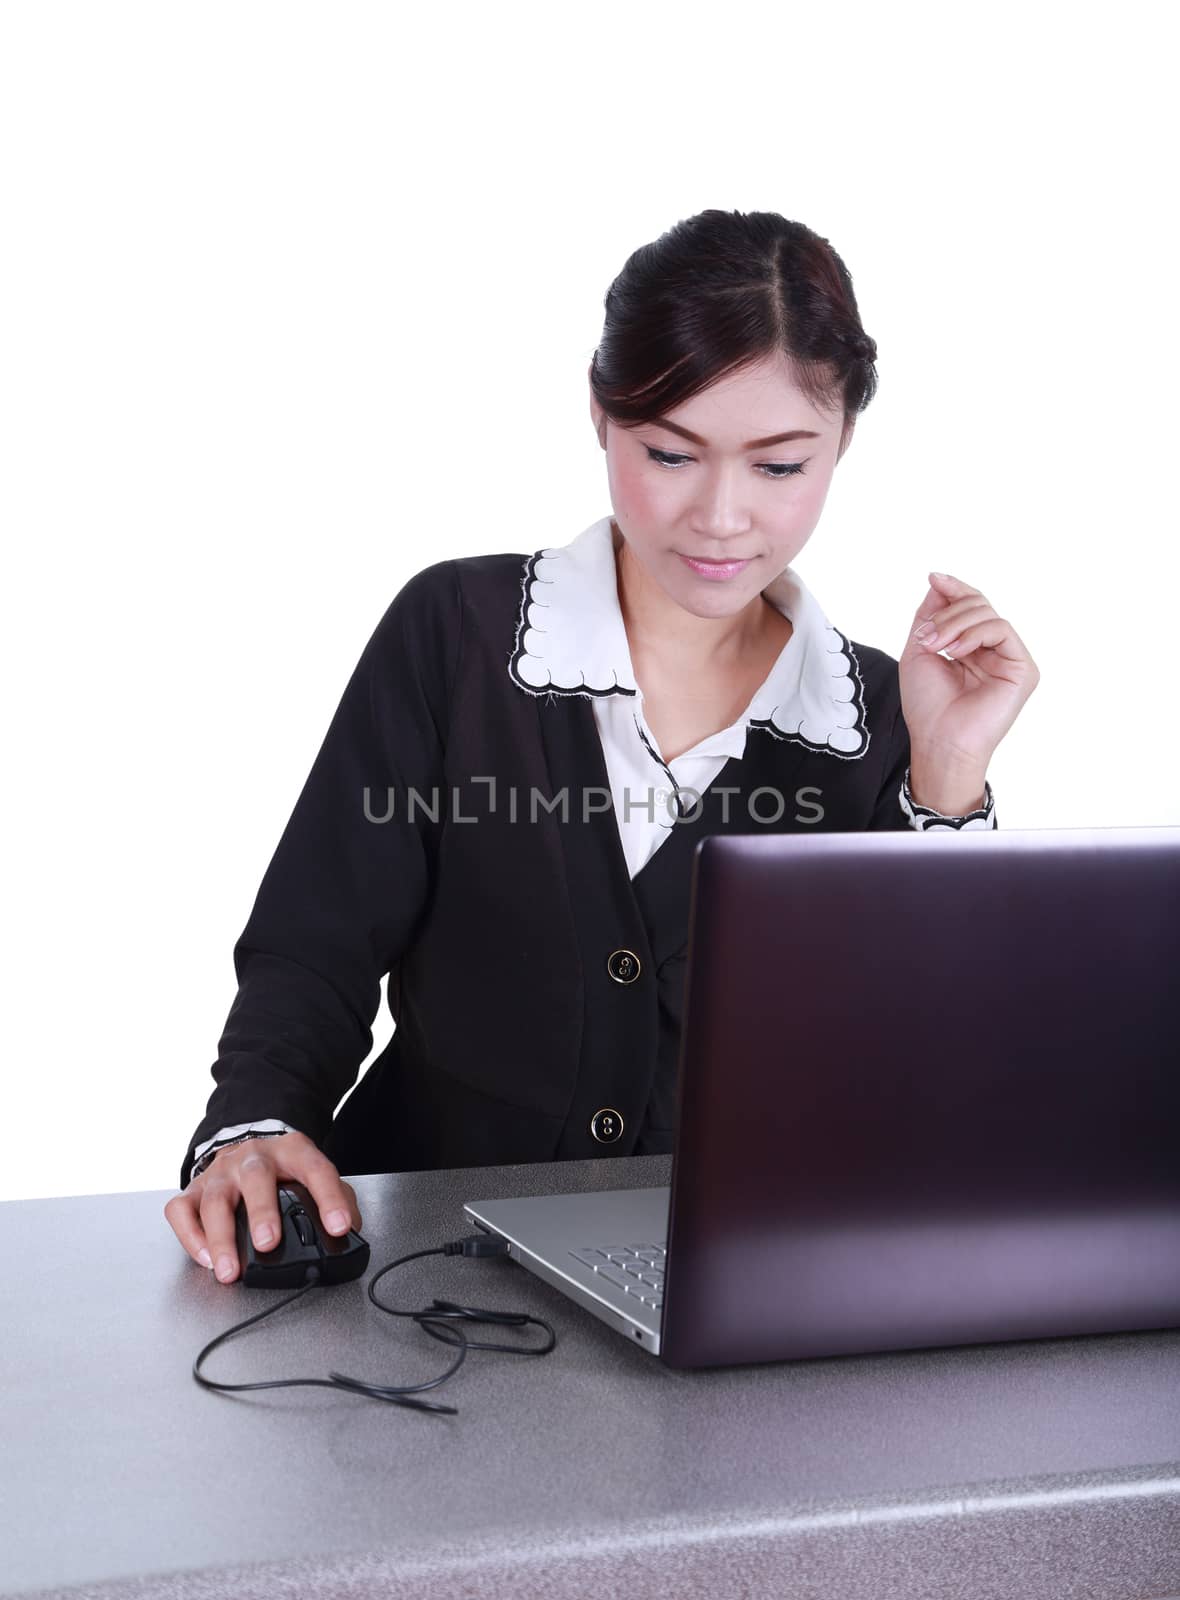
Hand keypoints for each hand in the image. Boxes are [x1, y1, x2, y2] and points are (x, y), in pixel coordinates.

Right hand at [164, 1131, 362, 1284]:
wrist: (249, 1149)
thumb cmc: (285, 1170)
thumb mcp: (315, 1175)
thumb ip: (338, 1200)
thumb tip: (349, 1234)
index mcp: (292, 1151)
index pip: (316, 1169)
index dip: (330, 1198)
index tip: (339, 1227)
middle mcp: (253, 1156)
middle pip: (256, 1177)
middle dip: (262, 1212)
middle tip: (268, 1243)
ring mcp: (221, 1172)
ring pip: (215, 1199)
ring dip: (221, 1237)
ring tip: (230, 1270)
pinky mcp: (194, 1189)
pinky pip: (182, 1210)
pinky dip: (191, 1237)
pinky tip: (207, 1260)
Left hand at [899, 572, 1039, 805]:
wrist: (938, 739)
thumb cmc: (927, 705)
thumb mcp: (919, 649)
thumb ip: (931, 615)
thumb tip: (939, 581)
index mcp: (972, 647)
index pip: (970, 606)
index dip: (954, 589)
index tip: (934, 578)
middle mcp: (994, 650)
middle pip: (978, 605)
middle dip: (947, 613)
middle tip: (925, 638)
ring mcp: (1010, 658)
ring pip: (988, 614)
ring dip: (955, 624)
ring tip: (935, 647)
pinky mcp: (1023, 668)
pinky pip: (1002, 629)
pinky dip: (974, 634)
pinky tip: (956, 652)